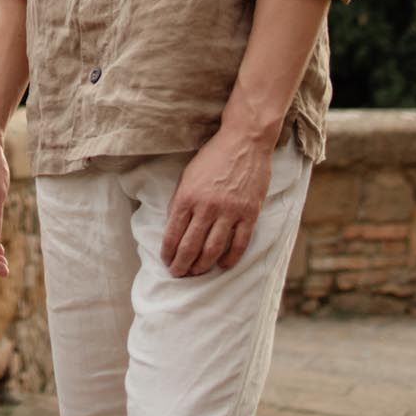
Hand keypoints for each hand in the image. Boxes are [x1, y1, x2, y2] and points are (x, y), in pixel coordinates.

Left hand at [160, 129, 272, 277]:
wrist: (244, 142)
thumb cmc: (213, 157)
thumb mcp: (188, 175)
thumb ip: (180, 200)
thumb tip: (174, 226)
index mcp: (187, 196)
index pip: (173, 233)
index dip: (168, 252)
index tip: (166, 261)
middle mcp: (206, 207)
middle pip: (191, 246)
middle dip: (182, 264)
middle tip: (178, 274)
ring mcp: (229, 211)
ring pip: (213, 249)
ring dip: (202, 265)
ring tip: (196, 272)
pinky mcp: (249, 213)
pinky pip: (239, 243)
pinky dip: (230, 258)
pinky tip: (223, 265)